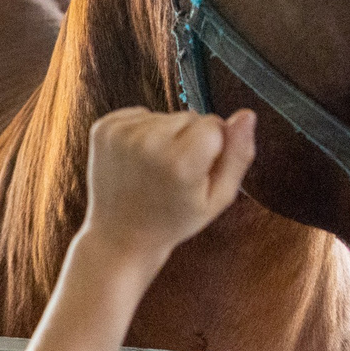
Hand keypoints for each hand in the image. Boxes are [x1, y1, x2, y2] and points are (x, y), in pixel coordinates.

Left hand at [77, 106, 255, 269]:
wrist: (120, 236)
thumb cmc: (172, 221)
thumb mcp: (219, 198)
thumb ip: (238, 155)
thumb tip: (246, 115)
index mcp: (180, 162)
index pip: (215, 123)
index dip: (214, 146)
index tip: (198, 170)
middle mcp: (148, 143)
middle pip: (190, 116)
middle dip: (190, 139)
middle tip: (175, 174)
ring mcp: (121, 134)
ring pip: (165, 115)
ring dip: (165, 136)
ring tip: (154, 170)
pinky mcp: (103, 128)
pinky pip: (140, 114)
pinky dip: (143, 132)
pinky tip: (137, 161)